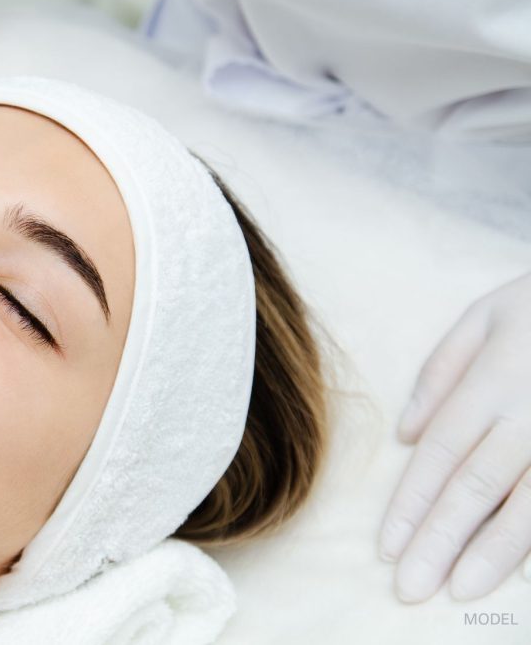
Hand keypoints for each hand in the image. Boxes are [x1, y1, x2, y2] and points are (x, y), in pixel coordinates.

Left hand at [379, 270, 530, 601]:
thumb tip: (404, 434)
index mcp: (495, 380)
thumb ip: (440, 372)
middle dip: (440, 540)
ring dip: (492, 552)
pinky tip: (523, 571)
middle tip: (410, 587)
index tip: (387, 546)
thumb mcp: (486, 315)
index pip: (441, 453)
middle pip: (476, 486)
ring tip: (460, 589)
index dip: (411, 503)